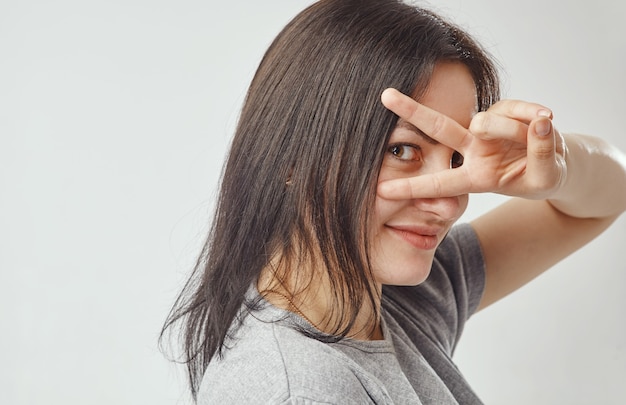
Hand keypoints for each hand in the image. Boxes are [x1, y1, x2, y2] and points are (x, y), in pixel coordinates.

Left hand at [377, 88, 566, 199]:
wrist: (558, 163)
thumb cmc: (541, 177)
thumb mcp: (544, 177)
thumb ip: (542, 153)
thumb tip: (539, 122)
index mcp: (473, 177)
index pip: (440, 184)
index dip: (412, 188)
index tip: (381, 191)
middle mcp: (472, 150)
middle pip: (439, 128)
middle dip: (412, 111)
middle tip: (385, 95)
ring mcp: (486, 128)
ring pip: (488, 122)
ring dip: (515, 131)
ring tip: (542, 134)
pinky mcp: (504, 109)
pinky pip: (516, 107)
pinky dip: (532, 113)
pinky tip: (547, 117)